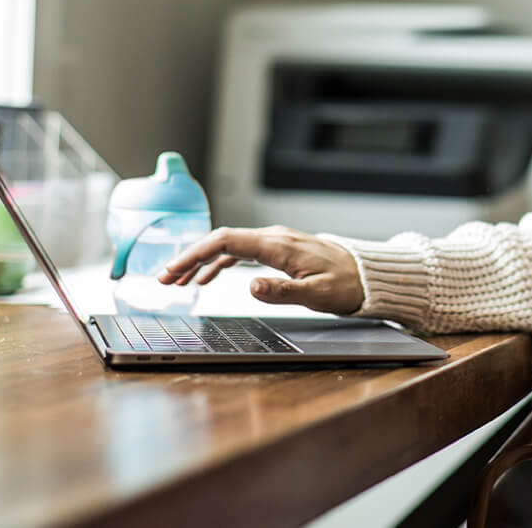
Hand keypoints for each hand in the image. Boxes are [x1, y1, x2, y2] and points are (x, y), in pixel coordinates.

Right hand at [157, 225, 364, 314]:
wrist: (367, 275)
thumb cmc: (347, 284)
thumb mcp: (317, 295)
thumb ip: (283, 291)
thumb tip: (251, 285)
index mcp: (278, 245)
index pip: (225, 240)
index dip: (194, 254)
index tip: (173, 270)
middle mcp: (273, 238)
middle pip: (220, 241)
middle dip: (188, 258)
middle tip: (164, 278)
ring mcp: (275, 242)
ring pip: (228, 246)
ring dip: (200, 261)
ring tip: (178, 280)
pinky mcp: (278, 249)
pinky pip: (240, 251)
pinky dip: (219, 262)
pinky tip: (206, 277)